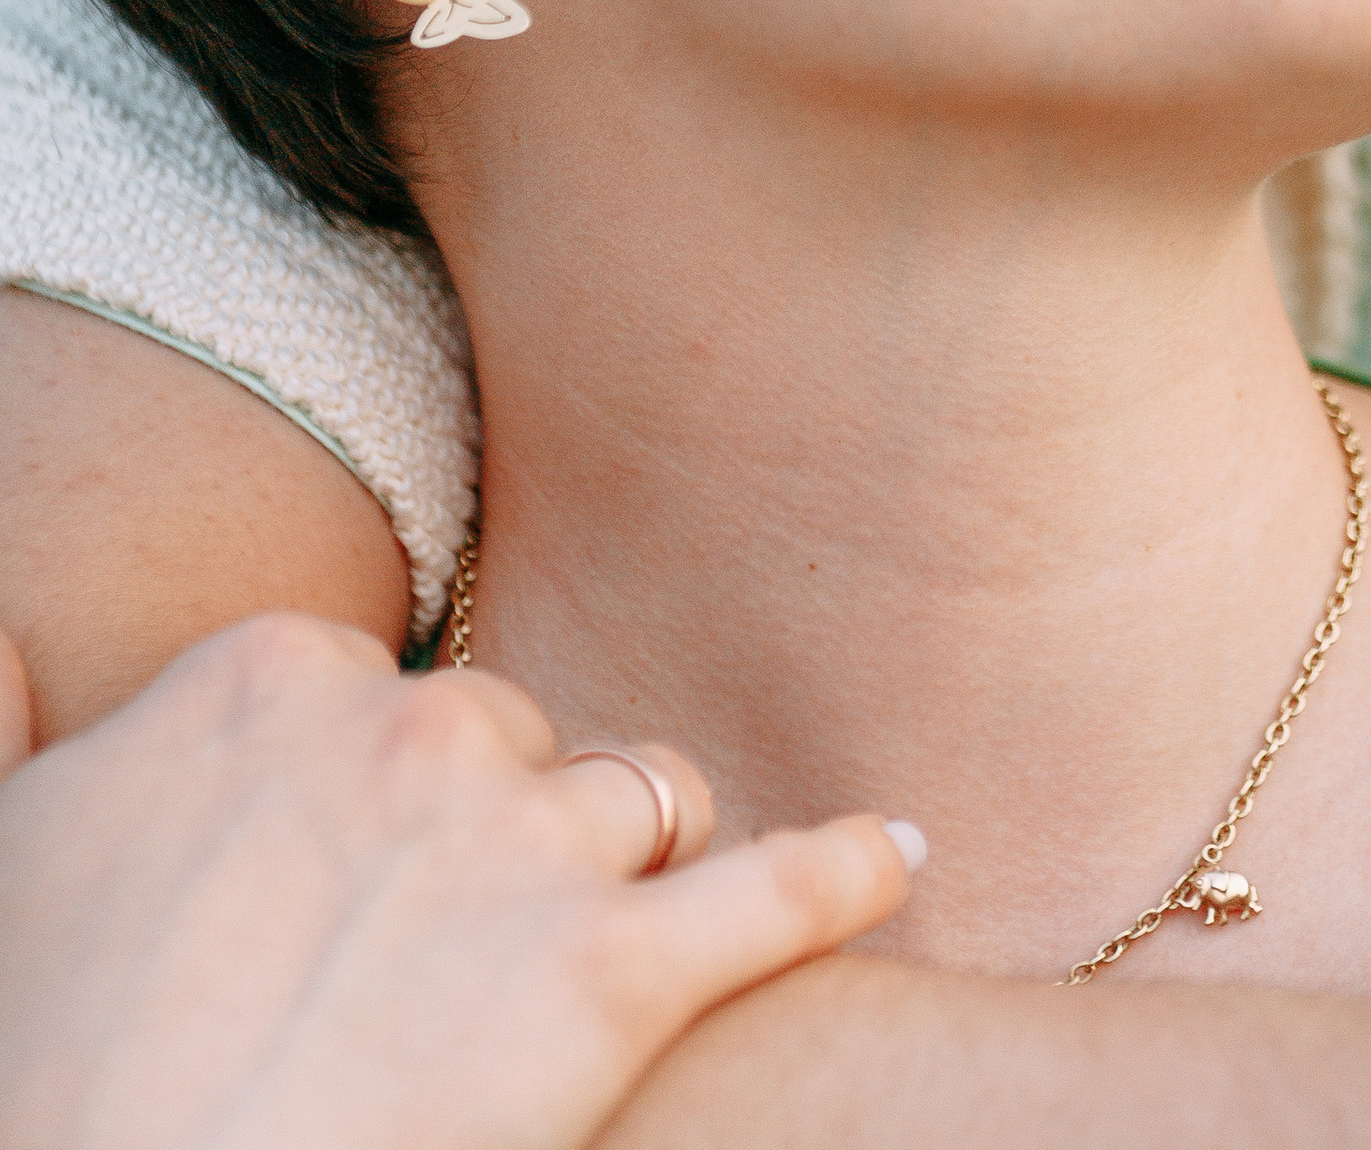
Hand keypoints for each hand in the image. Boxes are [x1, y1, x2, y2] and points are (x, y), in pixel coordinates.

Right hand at [0, 607, 919, 1149]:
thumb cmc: (35, 1068)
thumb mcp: (4, 850)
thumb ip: (21, 718)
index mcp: (268, 681)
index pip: (382, 695)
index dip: (384, 792)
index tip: (356, 864)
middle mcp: (407, 731)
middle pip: (516, 743)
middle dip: (505, 829)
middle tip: (458, 941)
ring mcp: (518, 852)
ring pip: (641, 797)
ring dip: (646, 852)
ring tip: (651, 900)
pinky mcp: (608, 982)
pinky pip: (773, 897)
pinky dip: (848, 873)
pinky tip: (901, 859)